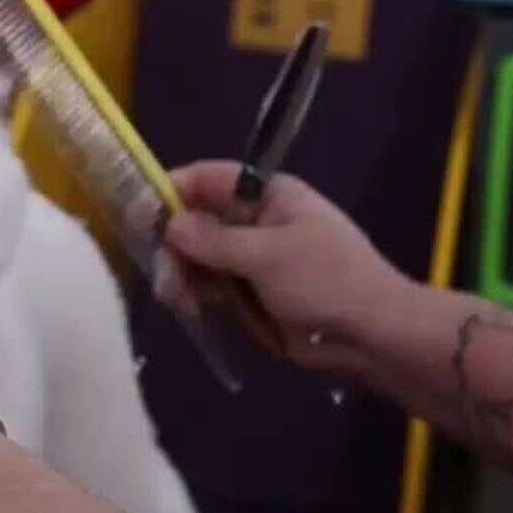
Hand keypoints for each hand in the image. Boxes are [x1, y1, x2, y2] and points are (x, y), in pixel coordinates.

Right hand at [155, 161, 415, 374]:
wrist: (370, 333)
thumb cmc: (326, 280)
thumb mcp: (268, 255)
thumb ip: (214, 240)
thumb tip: (170, 224)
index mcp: (270, 196)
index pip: (211, 179)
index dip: (174, 190)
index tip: (141, 213)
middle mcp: (257, 222)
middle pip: (198, 221)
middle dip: (175, 245)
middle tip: (164, 275)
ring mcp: (254, 259)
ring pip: (200, 257)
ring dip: (182, 274)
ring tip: (177, 299)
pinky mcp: (252, 294)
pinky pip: (212, 287)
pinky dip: (196, 295)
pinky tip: (189, 309)